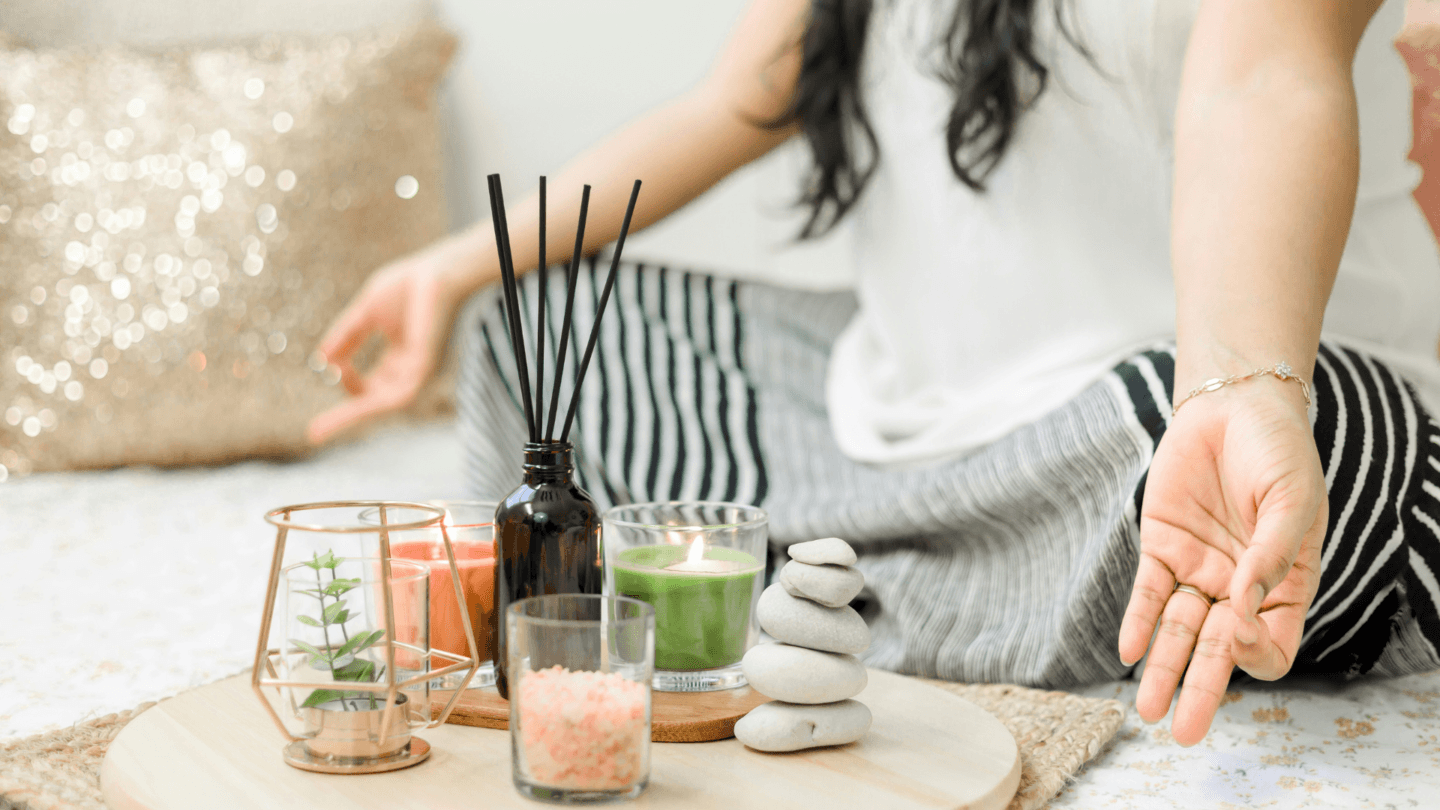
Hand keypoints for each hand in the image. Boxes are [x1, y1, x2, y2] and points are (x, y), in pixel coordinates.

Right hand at [307, 236, 483, 443]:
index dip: (347, 383)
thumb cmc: (408, 286)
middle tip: (314, 434)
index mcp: (399, 359)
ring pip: (383, 405)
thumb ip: (346, 337)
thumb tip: (322, 361)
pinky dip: (374, 404)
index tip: (331, 367)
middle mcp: (409, 370)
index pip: (371, 386)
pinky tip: (352, 409)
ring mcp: (419, 371)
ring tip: (322, 431)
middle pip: (375, 402)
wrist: (436, 271)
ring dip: (352, 417)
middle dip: (346, 417)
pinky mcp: (426, 367)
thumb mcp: (365, 314)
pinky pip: (399, 395)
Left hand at [1117, 377, 1325, 745]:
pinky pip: (1148, 593)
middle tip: (1182, 733)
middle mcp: (1239, 588)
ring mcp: (1199, 569)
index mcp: (1284, 586)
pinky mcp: (1162, 547)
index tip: (1240, 635)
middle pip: (1218, 652)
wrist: (1235, 407)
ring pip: (1177, 631)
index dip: (1256, 653)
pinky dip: (1138, 621)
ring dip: (1162, 668)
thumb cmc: (1278, 454)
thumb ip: (1269, 557)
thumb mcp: (1292, 503)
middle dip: (1200, 690)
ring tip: (1147, 708)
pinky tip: (1129, 652)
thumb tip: (1242, 610)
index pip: (1271, 645)